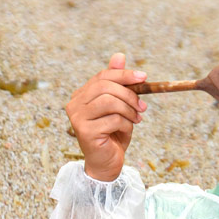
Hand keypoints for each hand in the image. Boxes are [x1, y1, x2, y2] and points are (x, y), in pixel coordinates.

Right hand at [64, 52, 146, 180]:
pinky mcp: (85, 131)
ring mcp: (77, 118)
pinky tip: (127, 130)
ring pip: (110, 102)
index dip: (124, 74)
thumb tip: (119, 56)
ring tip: (137, 119)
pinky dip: (126, 124)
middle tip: (143, 106)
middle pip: (106, 87)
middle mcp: (75, 104)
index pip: (103, 76)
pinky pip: (113, 119)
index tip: (144, 77)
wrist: (107, 163)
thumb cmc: (113, 134)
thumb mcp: (118, 106)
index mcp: (81, 95)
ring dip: (129, 110)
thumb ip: (117, 83)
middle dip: (129, 94)